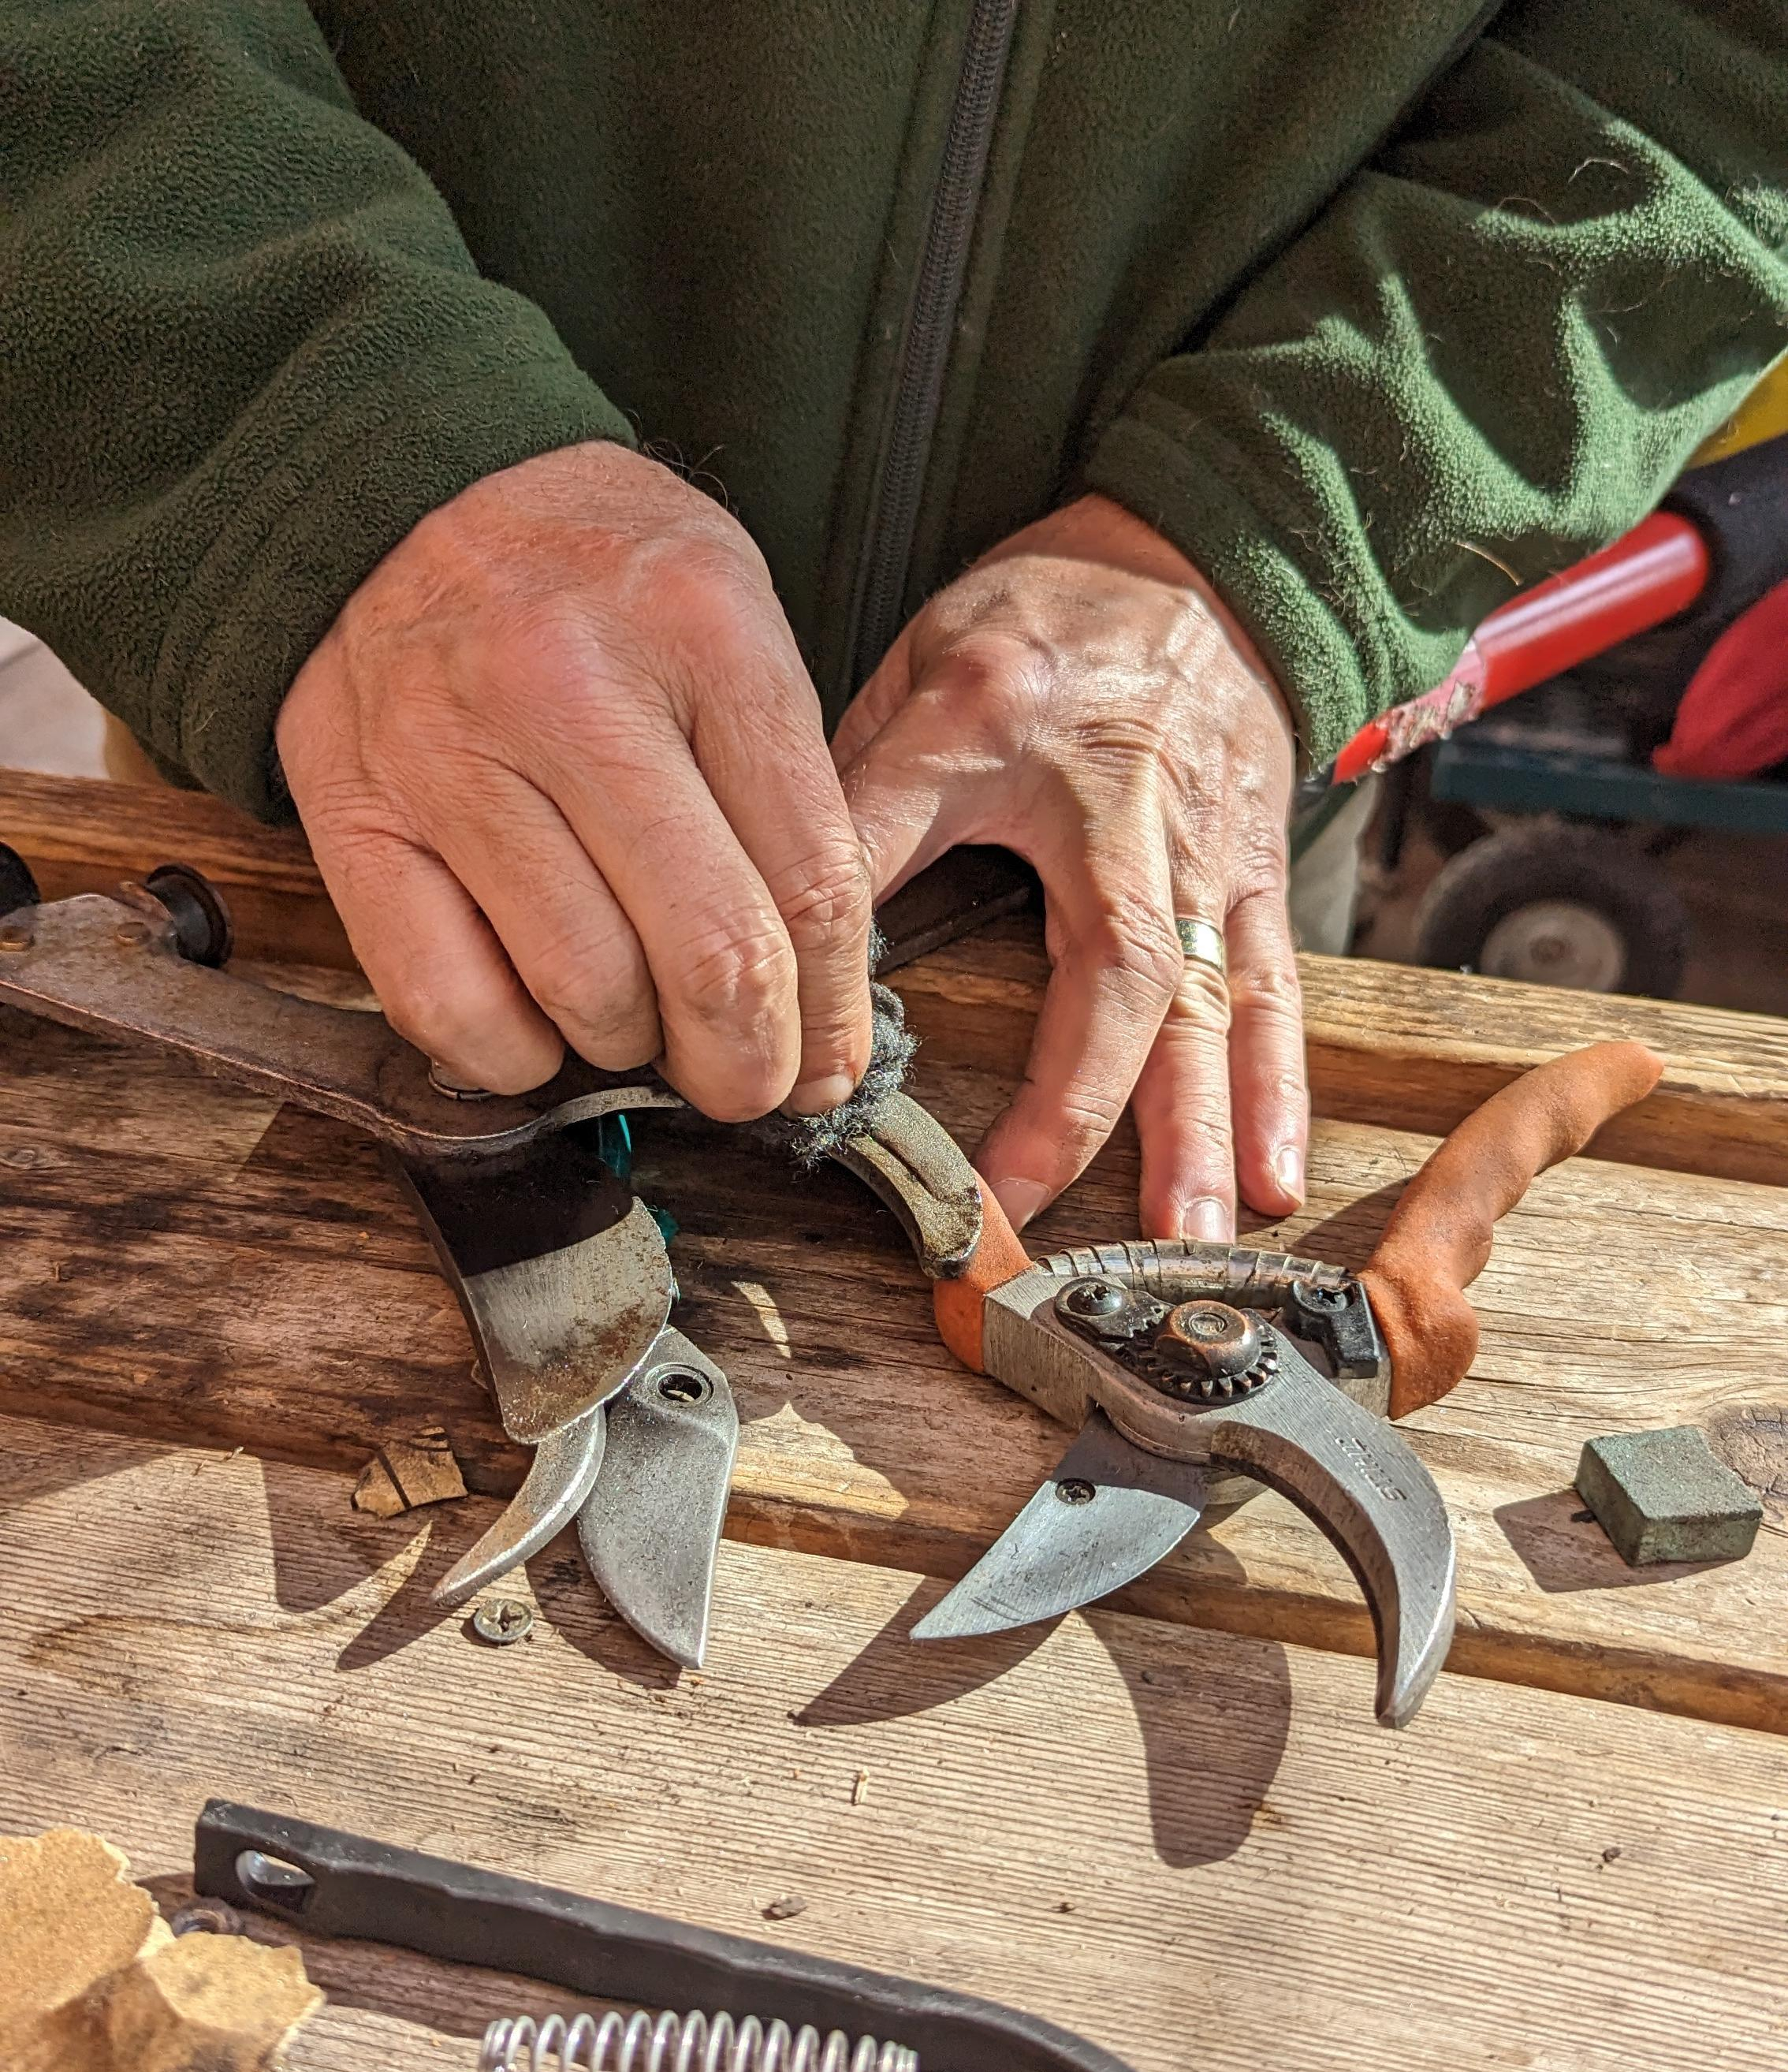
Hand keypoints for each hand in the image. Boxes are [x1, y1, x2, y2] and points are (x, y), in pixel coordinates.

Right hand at [276, 441, 872, 1117]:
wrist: (399, 484)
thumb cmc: (593, 577)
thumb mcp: (731, 623)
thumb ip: (790, 793)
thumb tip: (826, 998)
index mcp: (704, 632)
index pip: (814, 883)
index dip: (836, 1012)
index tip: (830, 1063)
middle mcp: (573, 691)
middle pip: (711, 958)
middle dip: (748, 1065)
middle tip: (749, 1084)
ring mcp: (452, 756)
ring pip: (588, 994)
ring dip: (632, 1050)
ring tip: (638, 1021)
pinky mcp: (354, 814)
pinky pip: (447, 1005)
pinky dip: (513, 1056)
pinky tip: (538, 1024)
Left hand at [835, 493, 1303, 1238]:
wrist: (1193, 560)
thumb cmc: (1044, 621)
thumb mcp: (923, 668)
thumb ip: (856, 786)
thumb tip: (770, 917)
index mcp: (1019, 739)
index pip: (913, 850)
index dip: (867, 956)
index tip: (852, 1084)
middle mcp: (1132, 812)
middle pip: (1121, 979)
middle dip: (1083, 1109)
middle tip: (1036, 1217)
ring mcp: (1207, 853)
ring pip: (1212, 1006)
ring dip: (1200, 1130)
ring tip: (1189, 1238)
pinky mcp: (1254, 877)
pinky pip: (1275, 990)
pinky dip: (1278, 1088)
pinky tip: (1274, 1174)